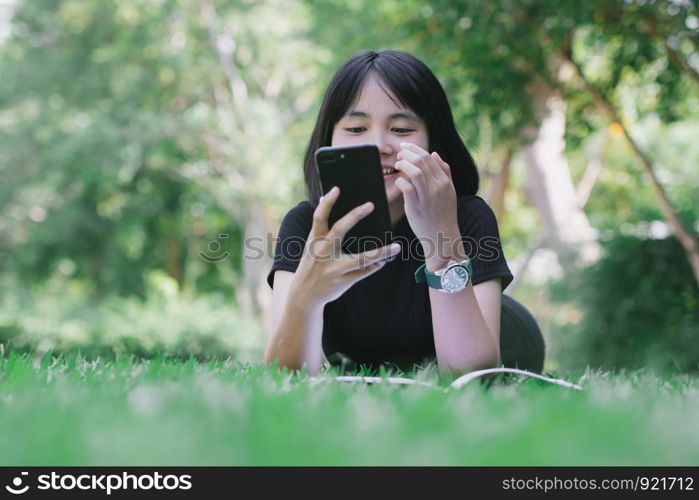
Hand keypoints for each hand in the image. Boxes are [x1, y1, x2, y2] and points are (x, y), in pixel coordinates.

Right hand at [290, 186, 401, 306]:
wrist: (303, 295)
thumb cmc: (311, 264)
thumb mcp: (311, 244)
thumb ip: (319, 224)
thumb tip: (323, 197)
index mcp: (314, 241)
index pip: (319, 217)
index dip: (327, 203)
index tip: (337, 189)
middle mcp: (323, 252)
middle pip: (339, 230)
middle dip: (354, 215)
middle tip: (370, 204)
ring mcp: (333, 268)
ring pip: (361, 258)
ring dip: (381, 253)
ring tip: (396, 247)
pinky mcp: (342, 282)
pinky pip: (363, 272)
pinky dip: (375, 266)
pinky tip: (384, 261)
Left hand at [394, 142, 457, 247]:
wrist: (443, 236)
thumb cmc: (444, 213)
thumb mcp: (450, 191)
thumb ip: (445, 171)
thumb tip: (435, 154)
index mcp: (444, 181)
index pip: (429, 157)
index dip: (414, 149)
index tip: (405, 147)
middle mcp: (437, 187)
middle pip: (420, 161)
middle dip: (406, 153)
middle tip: (399, 154)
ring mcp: (427, 197)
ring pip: (414, 172)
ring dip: (403, 164)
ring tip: (397, 164)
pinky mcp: (416, 208)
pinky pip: (407, 188)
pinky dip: (401, 180)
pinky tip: (398, 180)